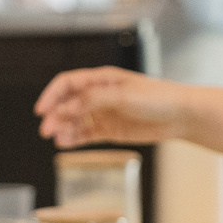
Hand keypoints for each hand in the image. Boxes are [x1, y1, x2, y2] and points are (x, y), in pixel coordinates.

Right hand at [34, 66, 196, 147]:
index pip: (67, 84)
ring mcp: (104, 113)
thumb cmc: (158, 98)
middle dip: (55, 116)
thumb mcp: (122, 95)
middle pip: (68, 104)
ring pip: (75, 121)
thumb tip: (67, 107)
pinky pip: (86, 134)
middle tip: (47, 130)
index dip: (51, 95)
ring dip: (63, 129)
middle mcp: (99, 95)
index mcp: (101, 79)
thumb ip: (92, 100)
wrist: (181, 115)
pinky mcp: (110, 130)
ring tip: (57, 139)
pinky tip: (66, 143)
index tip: (41, 110)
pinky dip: (74, 139)